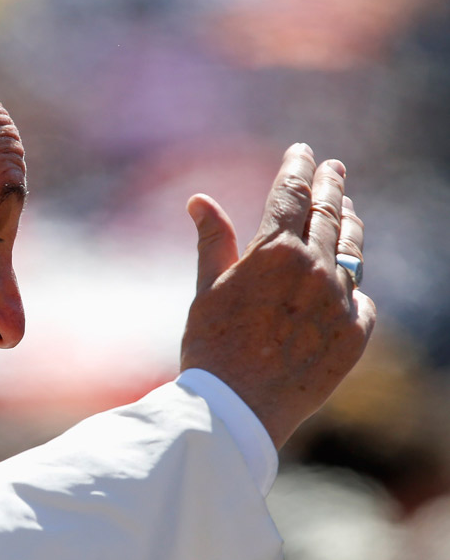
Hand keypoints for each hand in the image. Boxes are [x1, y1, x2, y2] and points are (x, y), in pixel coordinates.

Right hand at [180, 143, 375, 448]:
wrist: (238, 408)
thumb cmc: (211, 347)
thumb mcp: (207, 288)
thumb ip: (213, 241)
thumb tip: (200, 200)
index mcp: (275, 252)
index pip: (292, 194)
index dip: (298, 168)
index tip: (302, 152)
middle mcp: (315, 269)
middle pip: (329, 213)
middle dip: (332, 185)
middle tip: (334, 167)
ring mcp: (340, 302)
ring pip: (352, 251)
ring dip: (350, 224)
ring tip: (349, 208)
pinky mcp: (355, 334)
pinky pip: (360, 297)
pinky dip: (352, 282)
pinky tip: (349, 275)